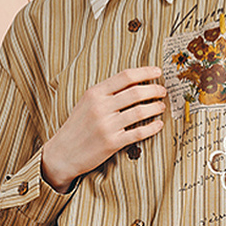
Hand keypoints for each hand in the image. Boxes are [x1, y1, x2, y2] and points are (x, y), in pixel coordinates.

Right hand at [42, 67, 166, 191]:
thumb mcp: (86, 103)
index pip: (125, 76)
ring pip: (140, 112)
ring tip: (161, 106)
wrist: (62, 153)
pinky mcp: (112, 143)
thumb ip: (107, 92)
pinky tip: (158, 125)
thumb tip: (134, 82)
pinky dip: (152, 128)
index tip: (158, 72)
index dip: (145, 72)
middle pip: (136, 92)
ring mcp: (106, 125)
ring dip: (155, 107)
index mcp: (94, 93)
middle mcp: (100, 107)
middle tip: (162, 91)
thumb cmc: (77, 127)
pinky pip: (138, 133)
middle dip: (154, 90)